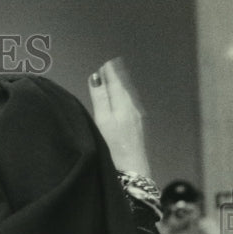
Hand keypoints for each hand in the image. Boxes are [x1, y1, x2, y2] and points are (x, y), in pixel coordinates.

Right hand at [88, 58, 151, 176]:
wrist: (133, 170)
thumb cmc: (114, 146)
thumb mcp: (103, 119)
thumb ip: (100, 98)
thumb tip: (97, 77)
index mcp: (123, 104)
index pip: (116, 83)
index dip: (110, 73)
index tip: (105, 64)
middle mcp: (132, 108)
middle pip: (123, 88)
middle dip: (116, 77)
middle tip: (110, 66)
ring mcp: (136, 119)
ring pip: (127, 97)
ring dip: (120, 87)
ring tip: (115, 78)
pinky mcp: (136, 128)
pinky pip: (130, 105)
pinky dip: (124, 97)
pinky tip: (122, 101)